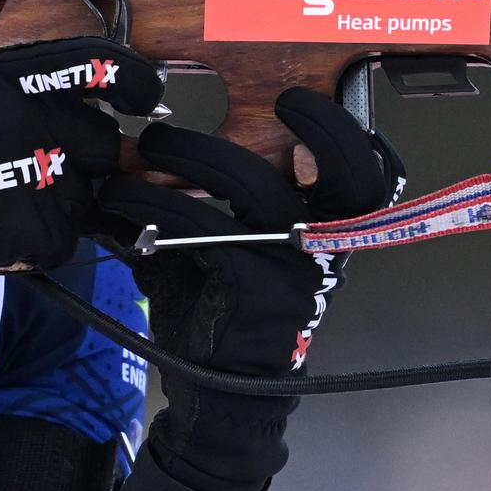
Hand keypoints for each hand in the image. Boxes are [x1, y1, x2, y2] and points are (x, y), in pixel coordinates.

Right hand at [0, 34, 163, 297]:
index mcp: (17, 74)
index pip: (106, 65)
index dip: (137, 82)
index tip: (143, 96)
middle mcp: (40, 120)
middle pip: (103, 140)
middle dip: (81, 157)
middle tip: (40, 167)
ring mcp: (42, 176)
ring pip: (88, 194)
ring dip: (61, 202)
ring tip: (14, 202)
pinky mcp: (34, 228)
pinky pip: (66, 238)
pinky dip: (43, 242)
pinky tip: (7, 232)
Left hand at [97, 88, 404, 490]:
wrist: (220, 389)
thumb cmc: (226, 306)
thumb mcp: (231, 244)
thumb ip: (216, 196)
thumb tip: (154, 148)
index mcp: (328, 231)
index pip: (371, 178)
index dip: (348, 137)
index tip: (298, 105)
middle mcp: (325, 246)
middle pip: (342, 172)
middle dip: (312, 127)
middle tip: (269, 101)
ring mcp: (294, 268)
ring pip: (255, 188)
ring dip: (193, 154)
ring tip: (147, 146)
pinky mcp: (255, 289)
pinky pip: (204, 229)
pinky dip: (154, 205)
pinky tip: (119, 202)